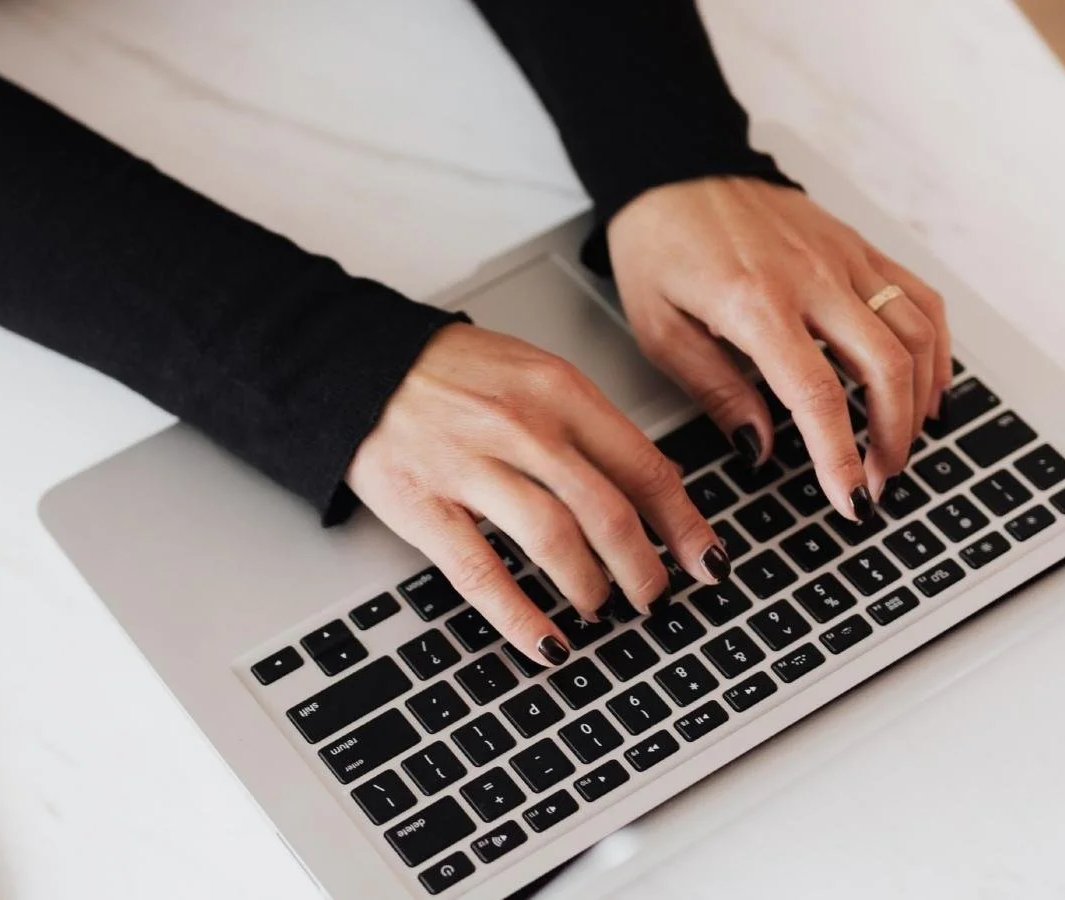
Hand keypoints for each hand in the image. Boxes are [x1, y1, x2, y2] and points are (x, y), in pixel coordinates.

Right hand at [346, 324, 728, 665]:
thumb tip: (651, 487)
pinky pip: (483, 572)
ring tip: (599, 609)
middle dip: (643, 568)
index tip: (705, 558)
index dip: (683, 523)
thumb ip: (589, 426)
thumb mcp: (534, 374)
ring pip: (556, 541)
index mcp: (559, 391)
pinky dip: (521, 617)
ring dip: (590, 588)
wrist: (358, 364)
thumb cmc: (450, 373)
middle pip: (608, 511)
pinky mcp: (425, 506)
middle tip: (653, 596)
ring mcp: (472, 467)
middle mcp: (523, 427)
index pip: (644, 466)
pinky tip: (545, 642)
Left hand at [608, 176, 950, 516]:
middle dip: (892, 437)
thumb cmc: (658, 247)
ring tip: (900, 445)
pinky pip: (918, 297)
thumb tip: (762, 447)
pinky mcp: (858, 245)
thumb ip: (717, 391)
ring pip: (915, 333)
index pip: (819, 394)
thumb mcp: (661, 330)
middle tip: (878, 481)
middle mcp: (812, 277)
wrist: (673, 168)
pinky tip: (927, 384)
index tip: (852, 499)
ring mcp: (843, 257)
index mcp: (756, 303)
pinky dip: (935, 346)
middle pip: (885, 368)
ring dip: (919, 399)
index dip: (842, 456)